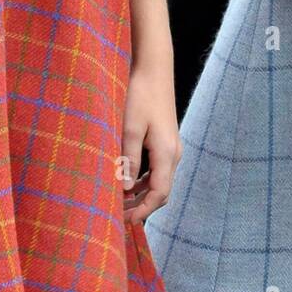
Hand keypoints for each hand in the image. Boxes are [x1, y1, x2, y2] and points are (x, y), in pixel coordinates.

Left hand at [119, 57, 180, 223]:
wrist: (154, 69)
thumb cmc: (140, 95)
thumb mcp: (130, 128)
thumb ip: (128, 159)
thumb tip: (124, 189)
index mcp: (166, 153)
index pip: (159, 194)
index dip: (143, 211)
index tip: (125, 222)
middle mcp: (173, 153)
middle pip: (161, 191)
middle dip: (142, 206)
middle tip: (118, 216)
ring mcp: (171, 147)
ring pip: (159, 181)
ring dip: (141, 194)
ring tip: (119, 202)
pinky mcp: (165, 140)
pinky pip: (157, 169)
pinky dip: (143, 180)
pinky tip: (126, 181)